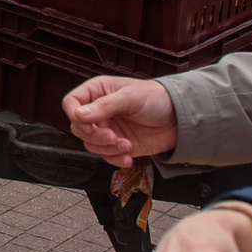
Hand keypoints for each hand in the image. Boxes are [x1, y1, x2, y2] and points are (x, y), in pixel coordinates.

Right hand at [63, 75, 177, 163]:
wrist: (179, 119)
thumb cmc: (157, 98)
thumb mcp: (131, 97)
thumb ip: (105, 105)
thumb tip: (80, 114)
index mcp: (98, 92)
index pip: (71, 102)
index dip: (75, 115)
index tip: (90, 125)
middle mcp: (99, 111)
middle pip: (78, 127)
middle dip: (95, 136)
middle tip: (113, 137)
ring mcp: (107, 129)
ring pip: (90, 145)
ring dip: (107, 149)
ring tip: (126, 145)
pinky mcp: (116, 145)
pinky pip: (105, 156)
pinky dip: (115, 159)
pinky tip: (129, 155)